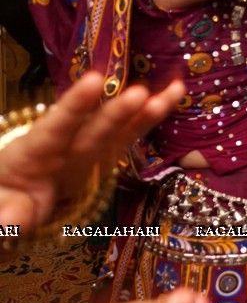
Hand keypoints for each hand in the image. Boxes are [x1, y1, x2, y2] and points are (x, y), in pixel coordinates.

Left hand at [0, 72, 184, 231]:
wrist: (11, 201)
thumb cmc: (3, 200)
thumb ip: (5, 215)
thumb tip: (9, 221)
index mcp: (31, 153)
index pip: (54, 128)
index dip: (74, 105)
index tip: (93, 80)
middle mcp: (63, 144)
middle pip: (92, 129)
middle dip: (117, 112)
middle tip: (141, 93)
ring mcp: (85, 149)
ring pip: (117, 129)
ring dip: (145, 112)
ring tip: (174, 90)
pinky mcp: (101, 157)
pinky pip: (127, 138)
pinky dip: (148, 121)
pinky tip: (170, 99)